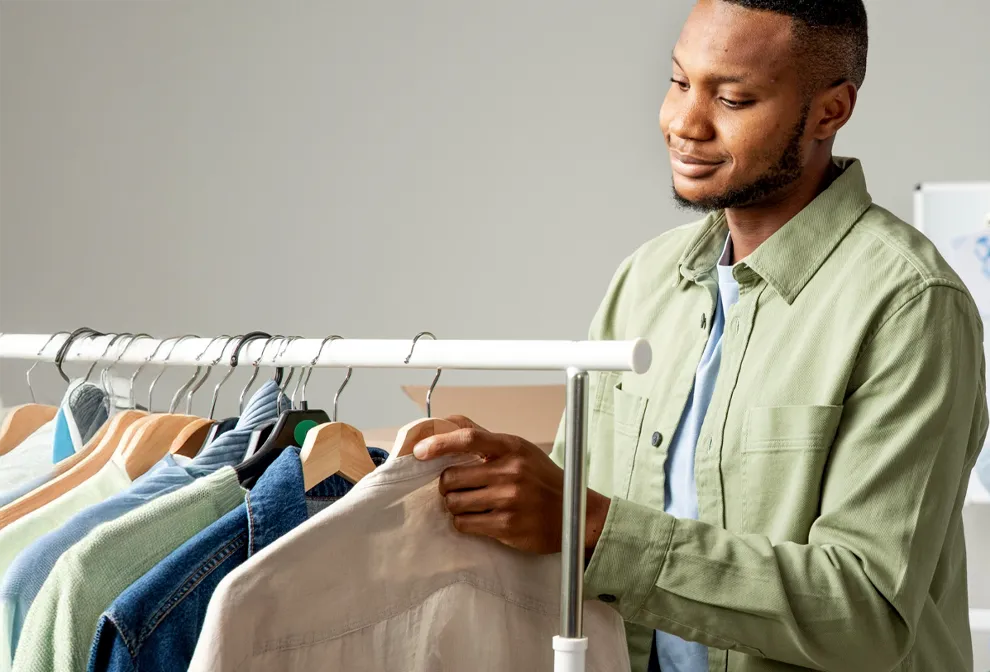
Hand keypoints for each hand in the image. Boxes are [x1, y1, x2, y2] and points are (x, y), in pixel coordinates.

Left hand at [413, 415, 609, 555]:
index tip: (420, 451)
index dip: (439, 443)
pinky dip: (464, 522)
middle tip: (457, 488)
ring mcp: (509, 500)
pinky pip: (465, 524)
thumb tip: (448, 421)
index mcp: (512, 448)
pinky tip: (479, 519)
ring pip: (455, 503)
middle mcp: (511, 471)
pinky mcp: (507, 526)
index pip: (468, 438)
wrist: (576, 515)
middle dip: (447, 485)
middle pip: (452, 477)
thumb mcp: (520, 450)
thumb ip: (484, 437)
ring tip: (471, 504)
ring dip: (455, 506)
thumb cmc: (542, 480)